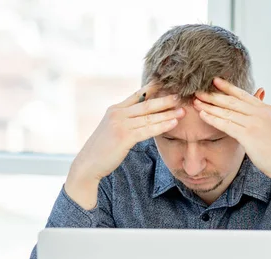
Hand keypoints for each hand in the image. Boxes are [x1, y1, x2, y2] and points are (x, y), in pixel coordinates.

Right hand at [65, 82, 184, 208]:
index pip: (137, 95)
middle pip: (146, 104)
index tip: (167, 83)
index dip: (152, 88)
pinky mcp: (124, 137)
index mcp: (115, 109)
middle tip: (181, 96)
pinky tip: (173, 123)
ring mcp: (120, 125)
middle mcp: (117, 113)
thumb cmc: (103, 149)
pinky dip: (162, 126)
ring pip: (149, 117)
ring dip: (168, 113)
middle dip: (165, 100)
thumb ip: (125, 120)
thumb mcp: (112, 129)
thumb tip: (141, 117)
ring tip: (183, 111)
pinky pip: (148, 130)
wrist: (88, 164)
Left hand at [193, 77, 270, 184]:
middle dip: (214, 95)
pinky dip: (213, 119)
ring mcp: (255, 123)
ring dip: (209, 106)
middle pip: (232, 100)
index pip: (243, 94)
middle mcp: (260, 112)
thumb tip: (255, 105)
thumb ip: (261, 115)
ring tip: (196, 102)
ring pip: (227, 111)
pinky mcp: (249, 135)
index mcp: (266, 109)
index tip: (214, 81)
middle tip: (198, 90)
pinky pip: (227, 124)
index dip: (227, 87)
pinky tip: (203, 115)